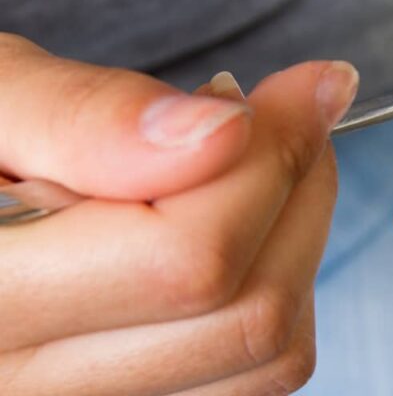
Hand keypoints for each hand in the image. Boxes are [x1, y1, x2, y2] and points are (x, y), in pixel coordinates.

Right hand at [0, 42, 357, 394]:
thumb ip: (81, 115)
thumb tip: (220, 133)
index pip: (185, 258)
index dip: (273, 156)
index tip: (307, 84)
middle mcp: (29, 387)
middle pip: (248, 311)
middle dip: (297, 189)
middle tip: (279, 113)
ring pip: (268, 351)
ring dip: (295, 237)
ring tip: (245, 162)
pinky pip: (251, 369)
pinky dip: (274, 283)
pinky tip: (231, 218)